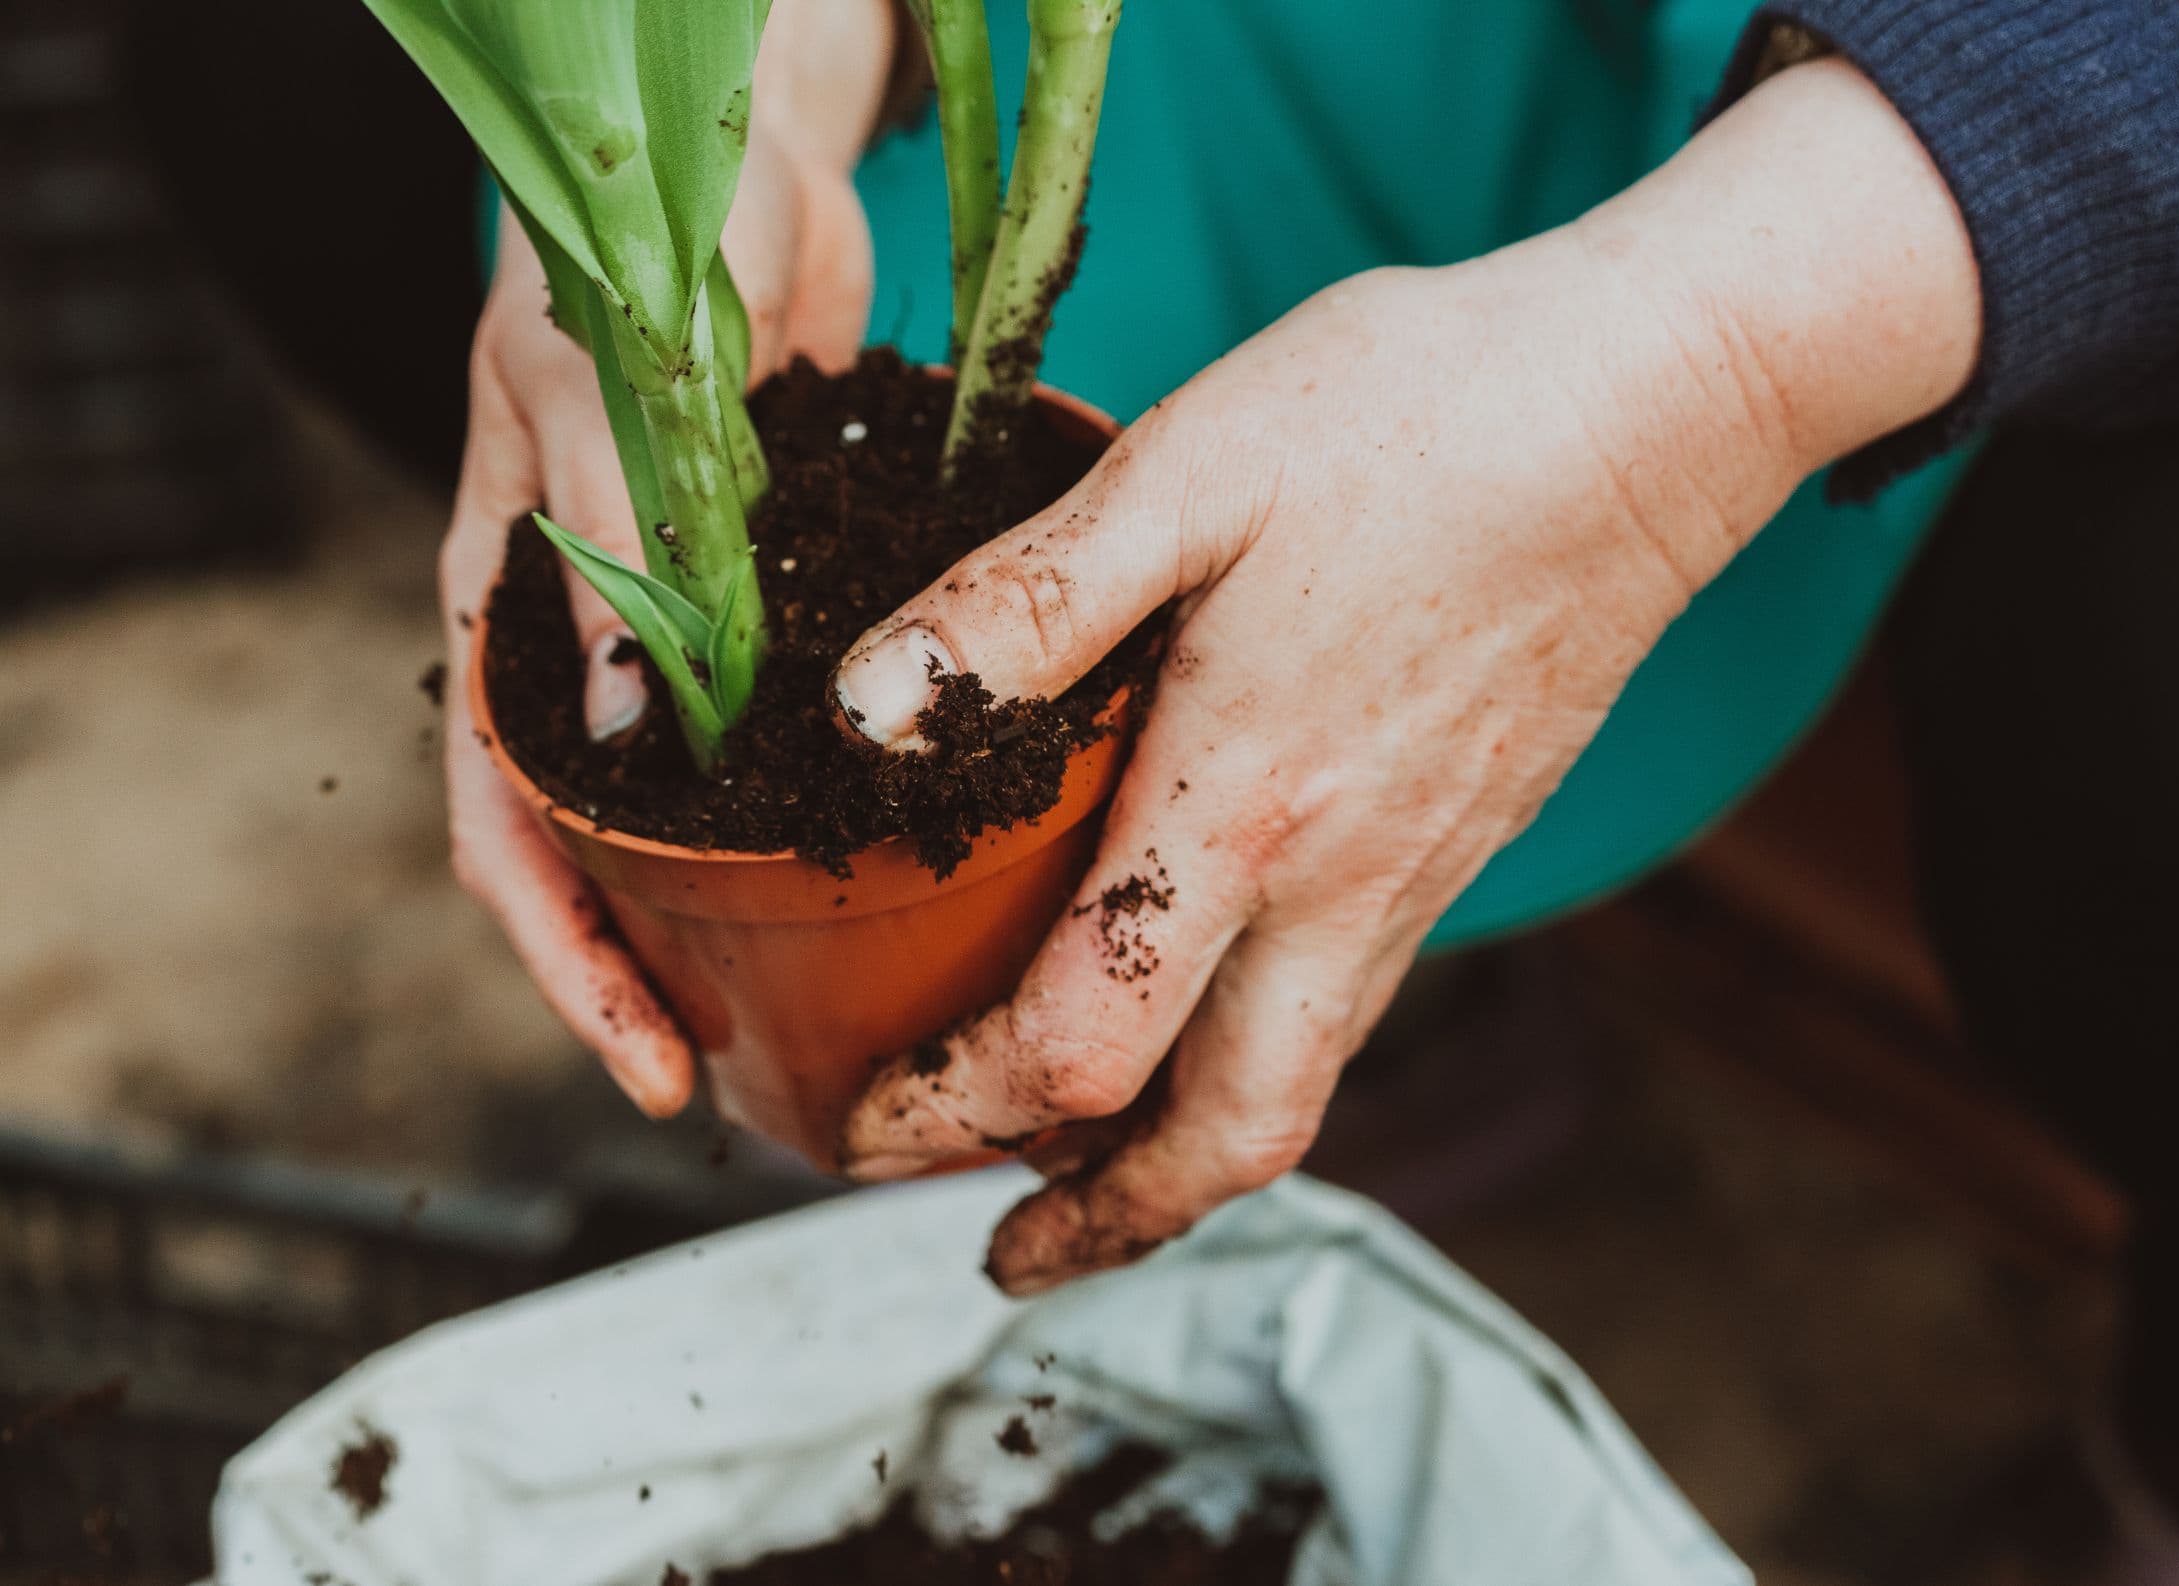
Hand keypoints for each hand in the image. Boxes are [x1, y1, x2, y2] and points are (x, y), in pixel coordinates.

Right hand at [441, 2, 891, 1115]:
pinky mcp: (776, 598)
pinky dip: (824, 799)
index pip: (505, 834)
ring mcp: (685, 631)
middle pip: (604, 855)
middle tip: (757, 1074)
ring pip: (699, 810)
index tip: (649, 1067)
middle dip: (660, 972)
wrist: (742, 157)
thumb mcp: (602, 395)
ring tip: (838, 1002)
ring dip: (745, 909)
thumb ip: (618, 555)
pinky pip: (789, 728)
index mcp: (505, 618)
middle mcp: (590, 648)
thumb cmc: (634, 249)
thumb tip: (634, 739)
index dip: (569, 965)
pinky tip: (906, 853)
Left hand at [832, 59, 1979, 1290]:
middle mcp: (1343, 884)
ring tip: (1078, 1169)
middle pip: (1225, 1141)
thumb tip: (861, 717)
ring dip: (1175, 1163)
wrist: (1652, 405)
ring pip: (1295, 1089)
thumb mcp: (1188, 475)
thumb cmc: (1417, 417)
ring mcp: (1419, 877)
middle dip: (1098, 1224)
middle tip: (998, 1254)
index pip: (1081, 1047)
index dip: (950, 1115)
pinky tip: (1202, 1000)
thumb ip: (1021, 610)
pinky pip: (1347, 1008)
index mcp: (1247, 807)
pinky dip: (1252, 1061)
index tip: (862, 1128)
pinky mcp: (1461, 843)